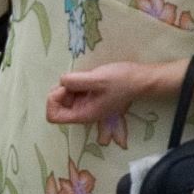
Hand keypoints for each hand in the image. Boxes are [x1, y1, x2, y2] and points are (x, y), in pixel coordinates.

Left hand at [47, 60, 186, 125]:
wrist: (140, 79)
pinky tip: (87, 77)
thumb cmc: (121, 81)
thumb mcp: (98, 79)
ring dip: (67, 85)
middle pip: (57, 106)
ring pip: (64, 97)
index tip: (66, 88)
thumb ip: (76, 81)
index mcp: (84, 114)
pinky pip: (73, 90)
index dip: (54, 100)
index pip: (53, 116)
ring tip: (83, 77)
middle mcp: (82, 112)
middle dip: (60, 91)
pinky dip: (74, 82)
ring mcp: (85, 103)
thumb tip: (61, 81)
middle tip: (75, 79)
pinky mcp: (89, 95)